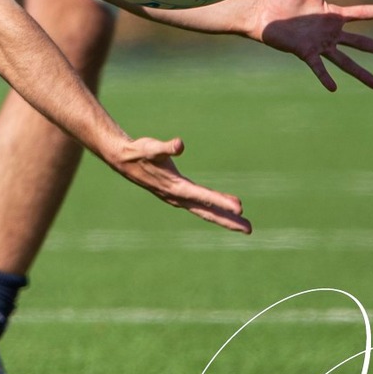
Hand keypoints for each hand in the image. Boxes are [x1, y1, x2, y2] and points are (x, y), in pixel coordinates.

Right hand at [105, 134, 249, 233]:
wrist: (123, 160)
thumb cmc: (139, 152)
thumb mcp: (152, 147)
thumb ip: (166, 147)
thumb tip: (179, 144)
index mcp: (176, 187)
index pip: (203, 197)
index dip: (221, 202)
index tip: (240, 208)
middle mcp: (178, 197)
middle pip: (207, 212)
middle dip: (228, 221)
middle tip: (249, 229)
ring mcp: (178, 198)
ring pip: (205, 211)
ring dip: (224, 218)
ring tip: (244, 224)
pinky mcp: (178, 195)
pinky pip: (200, 205)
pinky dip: (215, 207)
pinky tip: (226, 206)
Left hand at [248, 0, 372, 90]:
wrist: (263, 11)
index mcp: (333, 15)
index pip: (363, 13)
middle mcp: (330, 33)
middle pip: (362, 43)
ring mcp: (319, 44)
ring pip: (345, 61)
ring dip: (361, 73)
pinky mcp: (304, 52)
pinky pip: (317, 66)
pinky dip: (325, 77)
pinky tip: (334, 88)